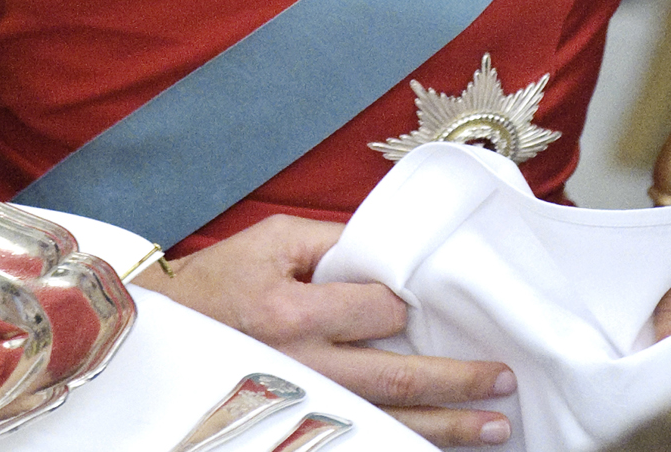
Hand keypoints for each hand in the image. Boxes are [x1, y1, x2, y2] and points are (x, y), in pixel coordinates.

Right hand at [135, 213, 515, 445]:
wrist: (166, 339)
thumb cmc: (219, 282)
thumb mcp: (270, 241)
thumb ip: (331, 239)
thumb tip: (387, 239)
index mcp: (293, 311)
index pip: (377, 310)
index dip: (409, 304)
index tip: (425, 302)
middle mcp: (303, 365)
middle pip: (396, 377)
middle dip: (456, 380)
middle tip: (504, 380)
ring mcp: (304, 405)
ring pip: (388, 421)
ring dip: (447, 426)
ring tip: (496, 427)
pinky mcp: (300, 428)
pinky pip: (363, 440)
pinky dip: (403, 442)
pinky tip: (439, 446)